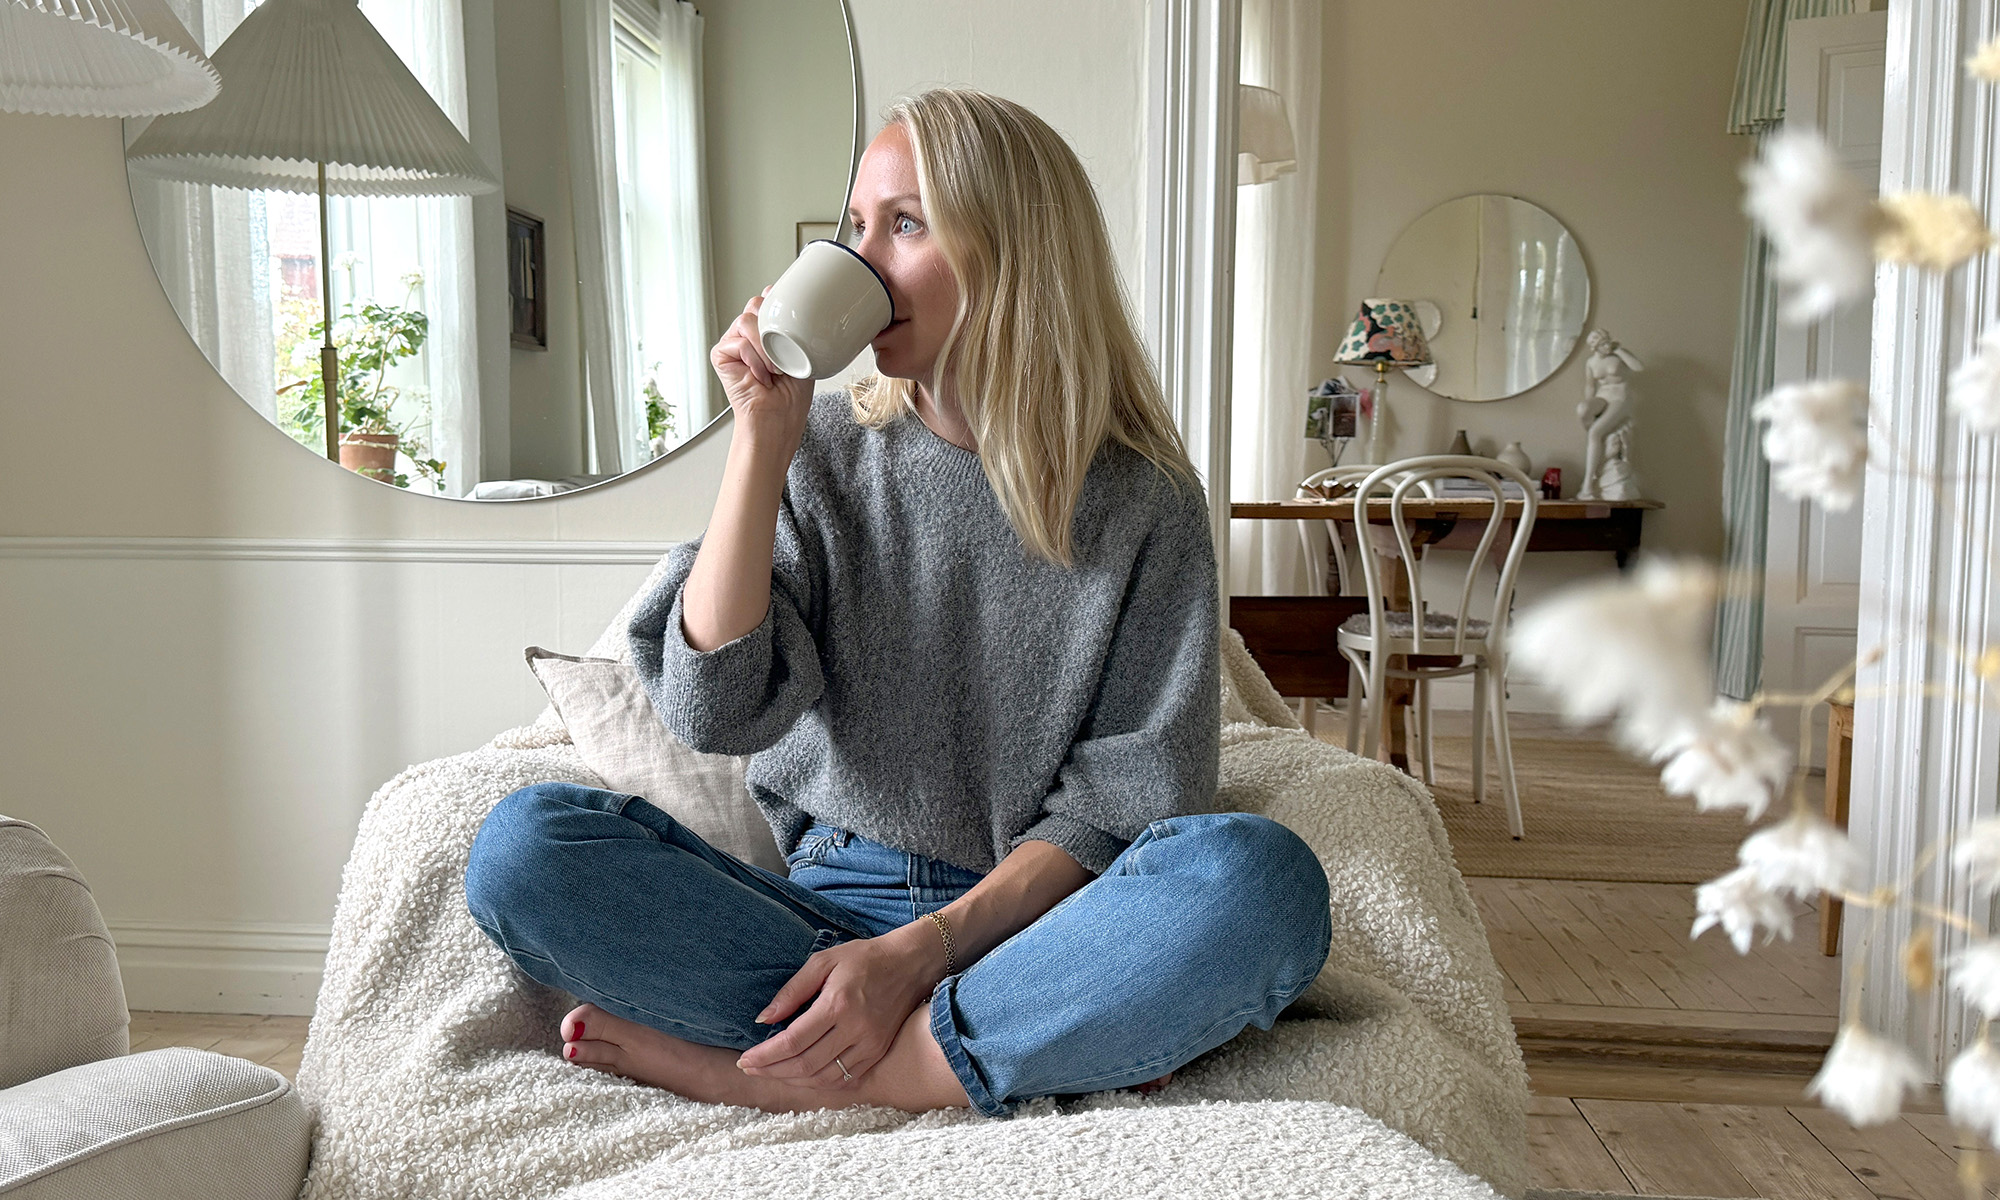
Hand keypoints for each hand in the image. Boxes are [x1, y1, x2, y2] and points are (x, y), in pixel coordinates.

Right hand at [711, 292, 813, 450]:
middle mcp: (747, 335)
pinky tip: (760, 376)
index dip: (775, 305)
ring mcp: (733, 344)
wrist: (779, 419)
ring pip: (746, 321)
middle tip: (783, 355)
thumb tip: (780, 300)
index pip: (766, 302)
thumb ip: (790, 325)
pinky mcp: (721, 355)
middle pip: (755, 305)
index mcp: (765, 332)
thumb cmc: (791, 395)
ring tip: (774, 369)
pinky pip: (738, 342)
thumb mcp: (801, 352)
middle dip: (773, 329)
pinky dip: (754, 360)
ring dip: (765, 348)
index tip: (787, 317)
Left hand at [735, 926, 944, 1089]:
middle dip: (771, 1071)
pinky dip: (818, 1083)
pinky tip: (801, 1077)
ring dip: (792, 1081)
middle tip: (750, 1069)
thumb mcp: (823, 961)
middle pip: (805, 1065)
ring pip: (823, 1078)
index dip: (764, 1056)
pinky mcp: (878, 1052)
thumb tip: (763, 1020)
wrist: (910, 964)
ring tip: (771, 1073)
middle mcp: (855, 1029)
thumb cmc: (864, 958)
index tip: (744, 1060)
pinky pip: (844, 1079)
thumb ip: (792, 991)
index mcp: (838, 1004)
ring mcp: (870, 1045)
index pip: (793, 1042)